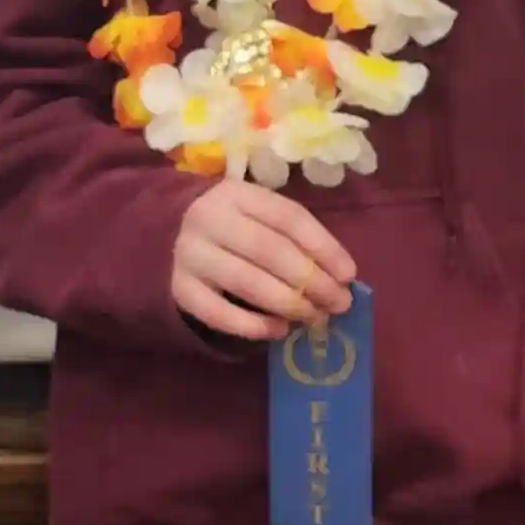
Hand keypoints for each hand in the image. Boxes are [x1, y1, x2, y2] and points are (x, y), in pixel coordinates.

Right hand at [171, 178, 357, 342]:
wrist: (175, 237)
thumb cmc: (238, 228)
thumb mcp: (263, 218)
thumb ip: (297, 239)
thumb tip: (341, 276)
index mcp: (237, 194)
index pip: (288, 217)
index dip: (324, 247)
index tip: (349, 275)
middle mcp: (209, 219)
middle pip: (269, 250)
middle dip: (311, 280)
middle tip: (338, 303)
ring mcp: (190, 254)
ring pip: (245, 282)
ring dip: (288, 303)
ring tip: (315, 317)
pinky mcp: (180, 289)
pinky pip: (218, 313)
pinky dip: (253, 326)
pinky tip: (279, 330)